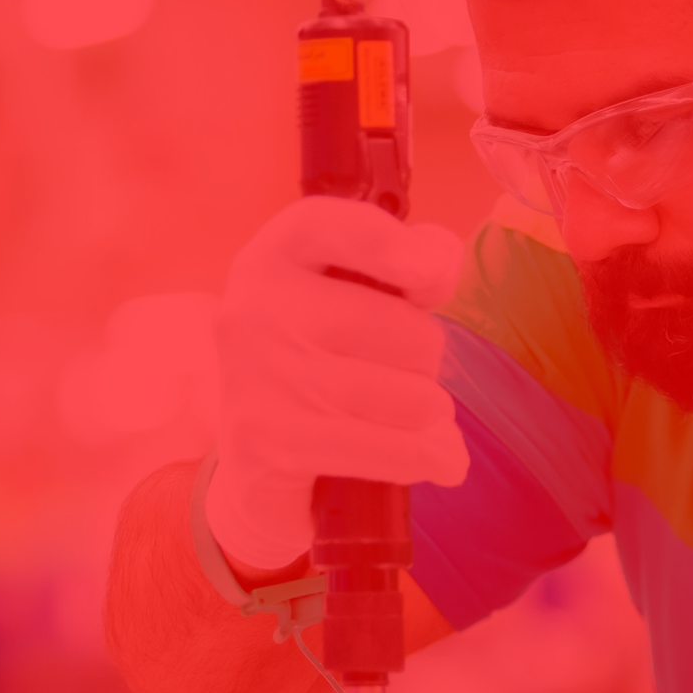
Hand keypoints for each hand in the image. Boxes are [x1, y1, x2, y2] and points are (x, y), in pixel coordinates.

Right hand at [206, 197, 466, 570]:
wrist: (255, 465)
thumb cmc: (322, 364)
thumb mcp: (356, 299)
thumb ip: (406, 266)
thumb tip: (436, 263)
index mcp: (275, 257)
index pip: (329, 227)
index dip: (391, 246)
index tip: (430, 278)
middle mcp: (255, 311)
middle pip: (407, 332)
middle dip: (427, 363)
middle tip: (398, 376)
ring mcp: (259, 381)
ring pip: (412, 398)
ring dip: (431, 417)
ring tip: (405, 419)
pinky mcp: (273, 447)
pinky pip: (396, 451)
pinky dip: (432, 459)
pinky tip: (434, 460)